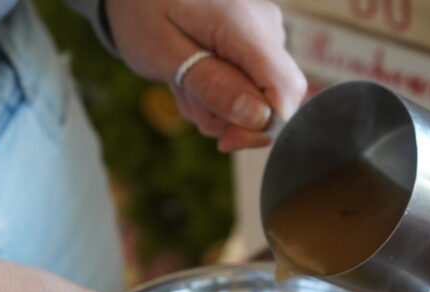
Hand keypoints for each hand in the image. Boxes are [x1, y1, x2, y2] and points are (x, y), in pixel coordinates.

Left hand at [105, 0, 306, 151]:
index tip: (225, 140)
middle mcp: (267, 28)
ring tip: (184, 80)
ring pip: (257, 100)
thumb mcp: (164, 53)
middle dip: (229, 118)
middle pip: (273, 102)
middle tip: (186, 95)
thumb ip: (211, 84)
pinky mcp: (258, 43)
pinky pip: (249, 87)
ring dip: (217, 106)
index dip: (263, 127)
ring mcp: (265, 35)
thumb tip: (258, 118)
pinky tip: (194, 74)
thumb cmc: (144, 11)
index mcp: (245, 25)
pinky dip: (219, 93)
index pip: (286, 89)